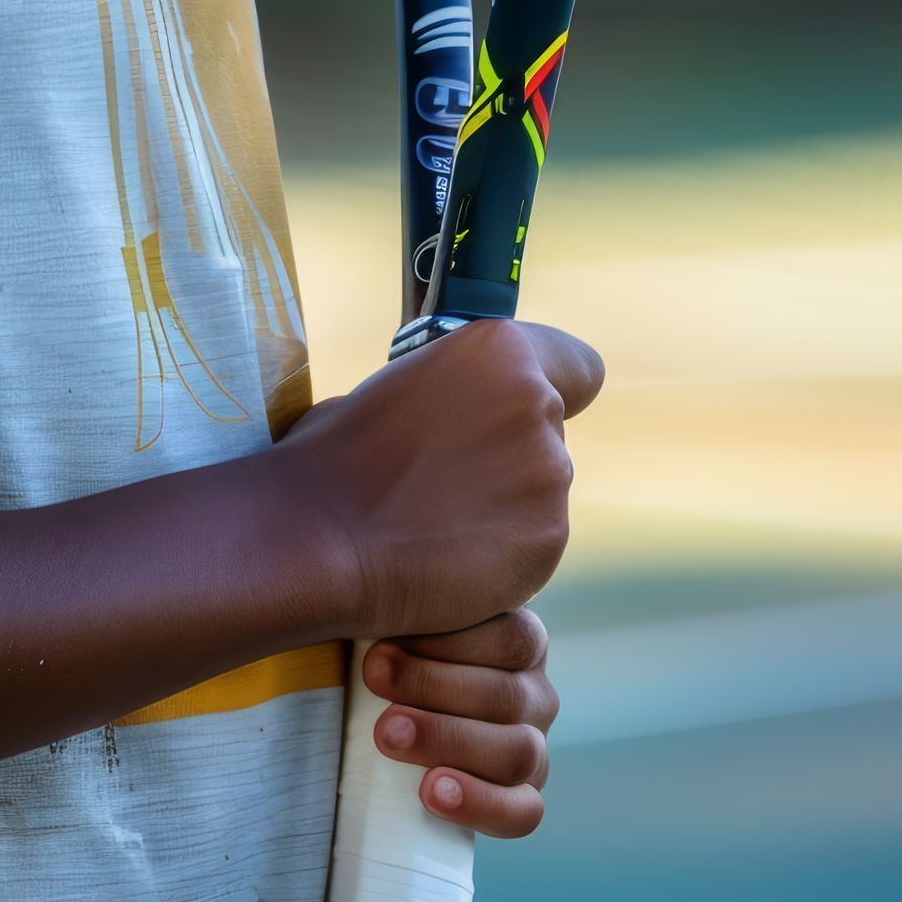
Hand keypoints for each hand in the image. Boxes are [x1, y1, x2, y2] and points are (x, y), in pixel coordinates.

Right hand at [278, 319, 602, 640]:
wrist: (322, 534)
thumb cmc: (338, 454)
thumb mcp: (399, 384)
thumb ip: (453, 391)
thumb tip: (461, 411)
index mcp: (499, 349)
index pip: (579, 367)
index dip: (556, 388)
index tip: (521, 411)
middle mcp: (536, 403)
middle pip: (550, 431)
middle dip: (510, 451)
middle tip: (447, 476)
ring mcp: (548, 475)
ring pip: (542, 489)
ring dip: (505, 502)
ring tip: (437, 519)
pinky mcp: (547, 538)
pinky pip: (533, 540)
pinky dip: (502, 549)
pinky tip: (447, 552)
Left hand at [366, 609, 555, 837]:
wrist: (385, 717)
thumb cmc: (389, 650)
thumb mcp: (400, 615)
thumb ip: (403, 591)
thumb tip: (375, 546)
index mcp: (520, 638)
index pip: (510, 638)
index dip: (448, 640)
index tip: (383, 641)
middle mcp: (535, 693)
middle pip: (507, 694)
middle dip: (432, 685)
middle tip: (373, 676)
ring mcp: (533, 749)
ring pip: (516, 752)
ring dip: (447, 740)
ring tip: (388, 735)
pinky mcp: (521, 799)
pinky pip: (523, 812)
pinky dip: (479, 803)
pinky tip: (431, 791)